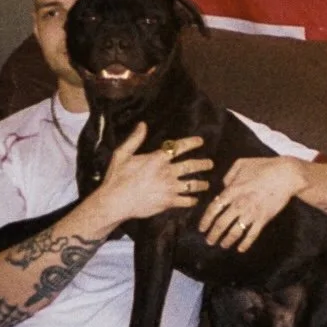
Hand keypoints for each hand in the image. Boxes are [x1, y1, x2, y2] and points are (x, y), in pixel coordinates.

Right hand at [87, 123, 212, 226]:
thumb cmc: (117, 177)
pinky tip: (195, 200)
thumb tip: (143, 124)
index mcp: (157, 159)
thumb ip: (134, 139)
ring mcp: (170, 188)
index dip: (191, 143)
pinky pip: (186, 201)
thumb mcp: (121, 154)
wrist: (115, 201)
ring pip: (192, 185)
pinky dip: (192, 200)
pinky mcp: (168, 202)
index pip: (179, 147)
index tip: (201, 141)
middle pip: (191, 166)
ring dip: (201, 184)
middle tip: (210, 164)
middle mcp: (167, 172)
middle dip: (203, 164)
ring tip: (207, 184)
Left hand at [199, 156, 304, 251]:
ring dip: (226, 240)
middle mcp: (239, 204)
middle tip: (209, 241)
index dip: (205, 220)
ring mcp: (251, 213)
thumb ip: (229, 175)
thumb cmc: (265, 166)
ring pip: (234, 232)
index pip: (213, 209)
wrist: (286, 175)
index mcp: (232, 190)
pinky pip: (252, 235)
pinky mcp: (263, 219)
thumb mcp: (242, 163)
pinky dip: (245, 243)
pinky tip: (240, 249)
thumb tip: (223, 186)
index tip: (202, 228)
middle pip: (221, 223)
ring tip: (223, 245)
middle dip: (213, 234)